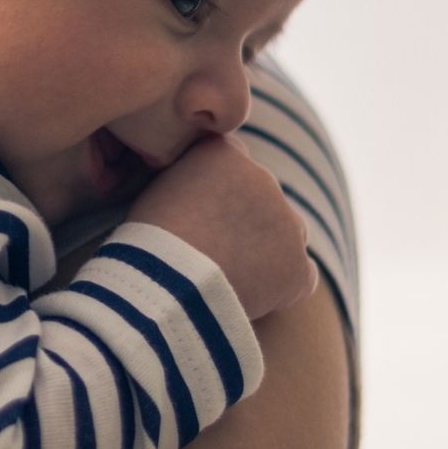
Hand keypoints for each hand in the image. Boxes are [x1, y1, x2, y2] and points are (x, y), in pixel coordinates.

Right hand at [129, 134, 315, 321]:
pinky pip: (298, 276)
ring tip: (227, 275)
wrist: (167, 287)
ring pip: (284, 234)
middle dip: (243, 218)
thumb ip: (185, 178)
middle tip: (210, 248)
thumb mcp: (154, 190)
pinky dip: (281, 286)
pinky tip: (251, 294)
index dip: (216, 190)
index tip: (199, 213)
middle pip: (260, 197)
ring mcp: (289, 224)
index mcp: (227, 154)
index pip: (230, 163)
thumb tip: (195, 190)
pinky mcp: (299, 268)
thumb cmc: (148, 240)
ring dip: (265, 249)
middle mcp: (265, 179)